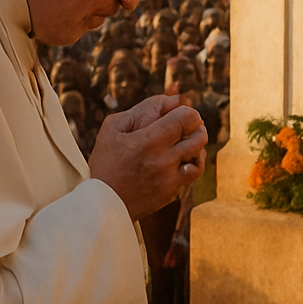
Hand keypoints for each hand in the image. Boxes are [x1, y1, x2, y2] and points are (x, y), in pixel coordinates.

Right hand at [90, 97, 207, 219]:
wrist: (103, 203)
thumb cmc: (106, 163)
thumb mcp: (113, 128)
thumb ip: (142, 109)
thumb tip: (171, 100)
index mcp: (149, 140)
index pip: (186, 117)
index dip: (188, 112)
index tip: (181, 113)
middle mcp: (164, 159)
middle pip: (198, 135)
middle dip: (196, 126)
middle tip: (188, 125)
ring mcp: (170, 177)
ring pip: (200, 155)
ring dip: (197, 144)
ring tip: (188, 141)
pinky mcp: (172, 191)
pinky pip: (194, 173)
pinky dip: (194, 163)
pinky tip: (185, 159)